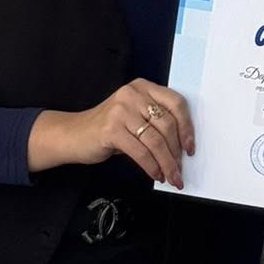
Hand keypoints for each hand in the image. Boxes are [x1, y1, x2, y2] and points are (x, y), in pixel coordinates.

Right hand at [27, 80, 194, 186]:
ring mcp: (121, 110)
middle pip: (167, 124)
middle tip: (180, 170)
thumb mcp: (135, 116)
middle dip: (176, 152)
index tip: (190, 147)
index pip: (176, 103)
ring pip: (156, 140)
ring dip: (167, 163)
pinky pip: (140, 151)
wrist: (74, 134)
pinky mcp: (111, 130)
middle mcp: (133, 95)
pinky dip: (151, 166)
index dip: (187, 127)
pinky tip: (155, 174)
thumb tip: (181, 148)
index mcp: (143, 87)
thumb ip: (156, 123)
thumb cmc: (109, 128)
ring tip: (171, 176)